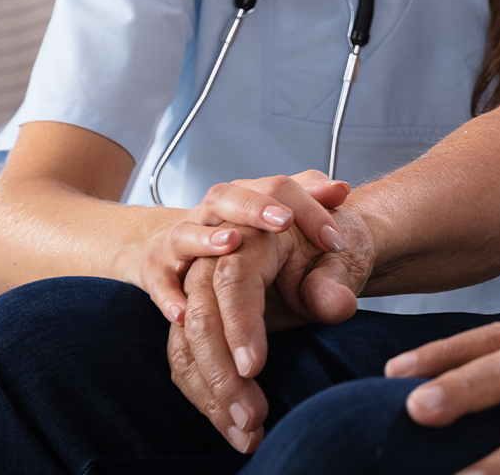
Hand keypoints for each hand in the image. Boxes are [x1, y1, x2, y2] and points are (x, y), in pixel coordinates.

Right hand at [140, 171, 350, 323]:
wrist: (178, 249)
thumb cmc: (243, 235)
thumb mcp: (280, 215)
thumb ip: (310, 200)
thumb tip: (343, 188)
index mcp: (247, 194)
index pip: (280, 187)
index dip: (310, 211)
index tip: (336, 242)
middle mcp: (213, 211)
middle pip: (231, 197)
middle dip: (257, 208)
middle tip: (285, 221)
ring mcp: (181, 238)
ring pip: (187, 232)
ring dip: (208, 240)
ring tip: (231, 245)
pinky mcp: (156, 268)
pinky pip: (158, 280)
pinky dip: (168, 295)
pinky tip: (183, 312)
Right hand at [167, 207, 375, 452]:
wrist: (319, 247)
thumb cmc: (331, 252)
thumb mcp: (342, 258)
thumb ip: (336, 280)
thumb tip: (337, 305)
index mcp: (255, 238)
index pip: (235, 282)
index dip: (240, 326)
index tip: (253, 368)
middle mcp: (216, 261)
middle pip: (202, 318)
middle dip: (223, 374)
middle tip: (254, 418)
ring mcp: (197, 289)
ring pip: (186, 345)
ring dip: (212, 395)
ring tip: (247, 433)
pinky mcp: (194, 317)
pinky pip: (184, 358)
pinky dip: (203, 395)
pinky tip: (229, 425)